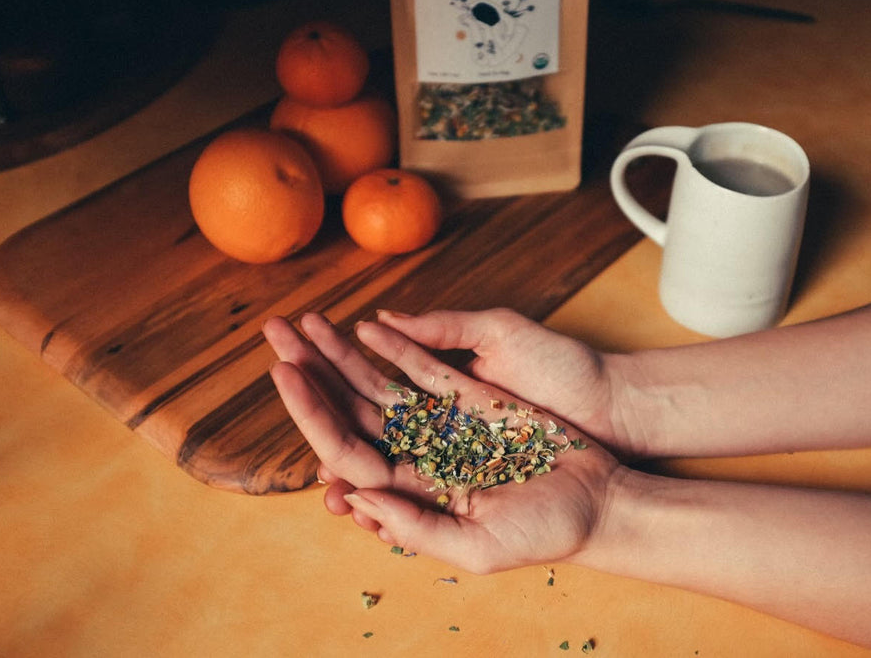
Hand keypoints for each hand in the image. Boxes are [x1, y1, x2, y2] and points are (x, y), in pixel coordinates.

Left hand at [262, 312, 620, 573]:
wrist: (598, 499)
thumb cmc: (544, 532)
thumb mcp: (479, 548)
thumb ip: (417, 528)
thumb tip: (357, 498)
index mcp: (410, 491)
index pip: (344, 448)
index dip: (310, 412)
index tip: (282, 375)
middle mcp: (415, 455)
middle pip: (348, 408)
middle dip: (309, 371)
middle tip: (272, 333)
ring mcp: (439, 424)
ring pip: (377, 383)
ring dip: (340, 352)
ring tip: (305, 321)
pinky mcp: (469, 399)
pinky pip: (423, 368)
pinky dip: (396, 345)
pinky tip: (365, 326)